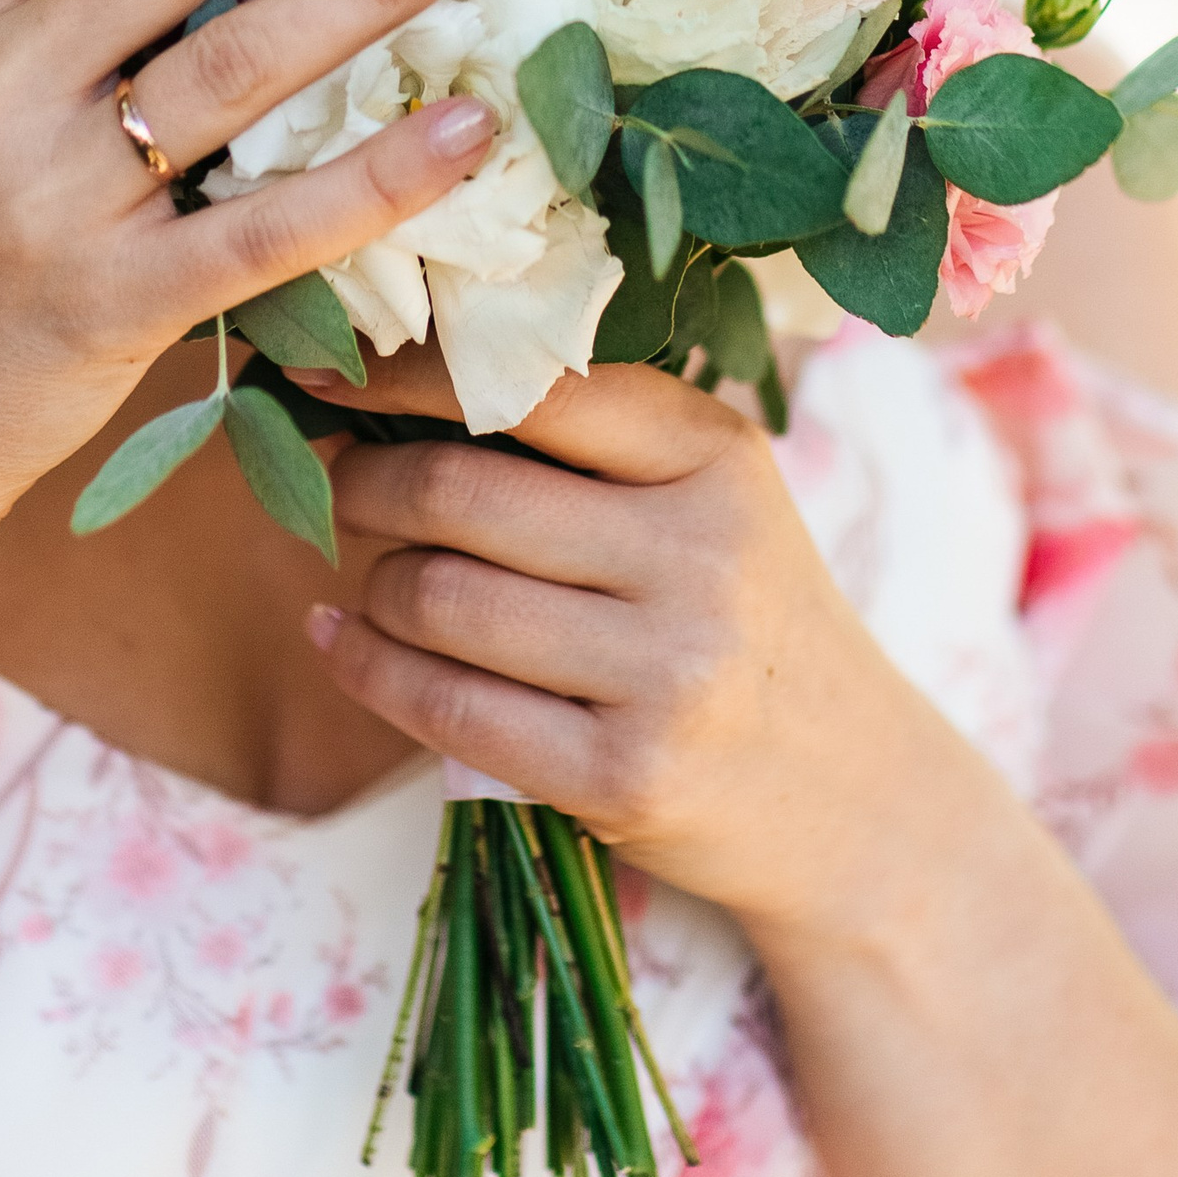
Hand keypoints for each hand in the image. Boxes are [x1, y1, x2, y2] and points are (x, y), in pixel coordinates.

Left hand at [307, 345, 947, 954]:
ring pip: (439, 597)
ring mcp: (666, 674)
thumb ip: (591, 440)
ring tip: (377, 578)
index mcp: (716, 457)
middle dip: (363, 483)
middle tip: (335, 484)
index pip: (533, 385)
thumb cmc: (747, 621)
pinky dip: (368, 669)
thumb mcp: (712, 502)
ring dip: (375, 585)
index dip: (403, 373)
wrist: (857, 804)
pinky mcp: (624, 779)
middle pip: (459, 493)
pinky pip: (446, 709)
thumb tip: (395, 378)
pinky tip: (338, 643)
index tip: (321, 372)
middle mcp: (700, 555)